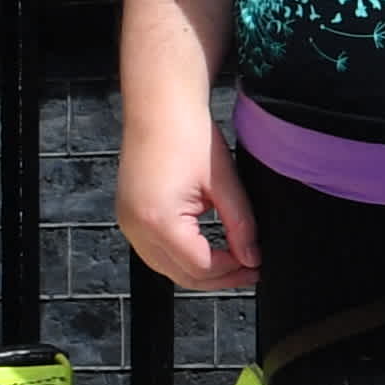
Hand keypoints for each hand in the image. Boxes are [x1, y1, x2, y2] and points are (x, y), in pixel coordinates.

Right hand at [119, 81, 256, 292]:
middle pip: (181, 275)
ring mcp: (128, 224)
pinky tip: (207, 247)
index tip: (256, 265)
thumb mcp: (225, 184)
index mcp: (160, 221)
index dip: (231, 270)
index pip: (200, 266)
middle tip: (250, 270)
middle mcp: (137, 229)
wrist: (159, 107)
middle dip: (218, 277)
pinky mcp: (128, 216)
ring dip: (199, 270)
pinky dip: (181, 256)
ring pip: (166, 268)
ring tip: (233, 261)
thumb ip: (241, 226)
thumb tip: (252, 258)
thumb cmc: (190, 136)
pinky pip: (155, 251)